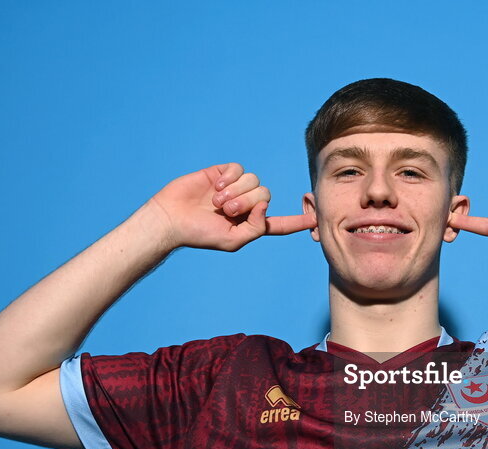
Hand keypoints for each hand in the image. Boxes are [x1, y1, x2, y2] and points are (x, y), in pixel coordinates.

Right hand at [146, 163, 315, 251]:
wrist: (171, 219)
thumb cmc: (199, 235)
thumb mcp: (232, 241)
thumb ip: (255, 228)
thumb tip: (265, 206)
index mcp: (251, 224)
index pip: (279, 223)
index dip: (297, 221)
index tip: (316, 219)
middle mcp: (246, 204)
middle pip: (264, 195)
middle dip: (246, 202)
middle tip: (225, 210)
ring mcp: (234, 188)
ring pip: (253, 180)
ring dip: (236, 191)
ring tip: (216, 202)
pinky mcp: (222, 174)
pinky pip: (238, 169)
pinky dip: (229, 178)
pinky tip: (215, 187)